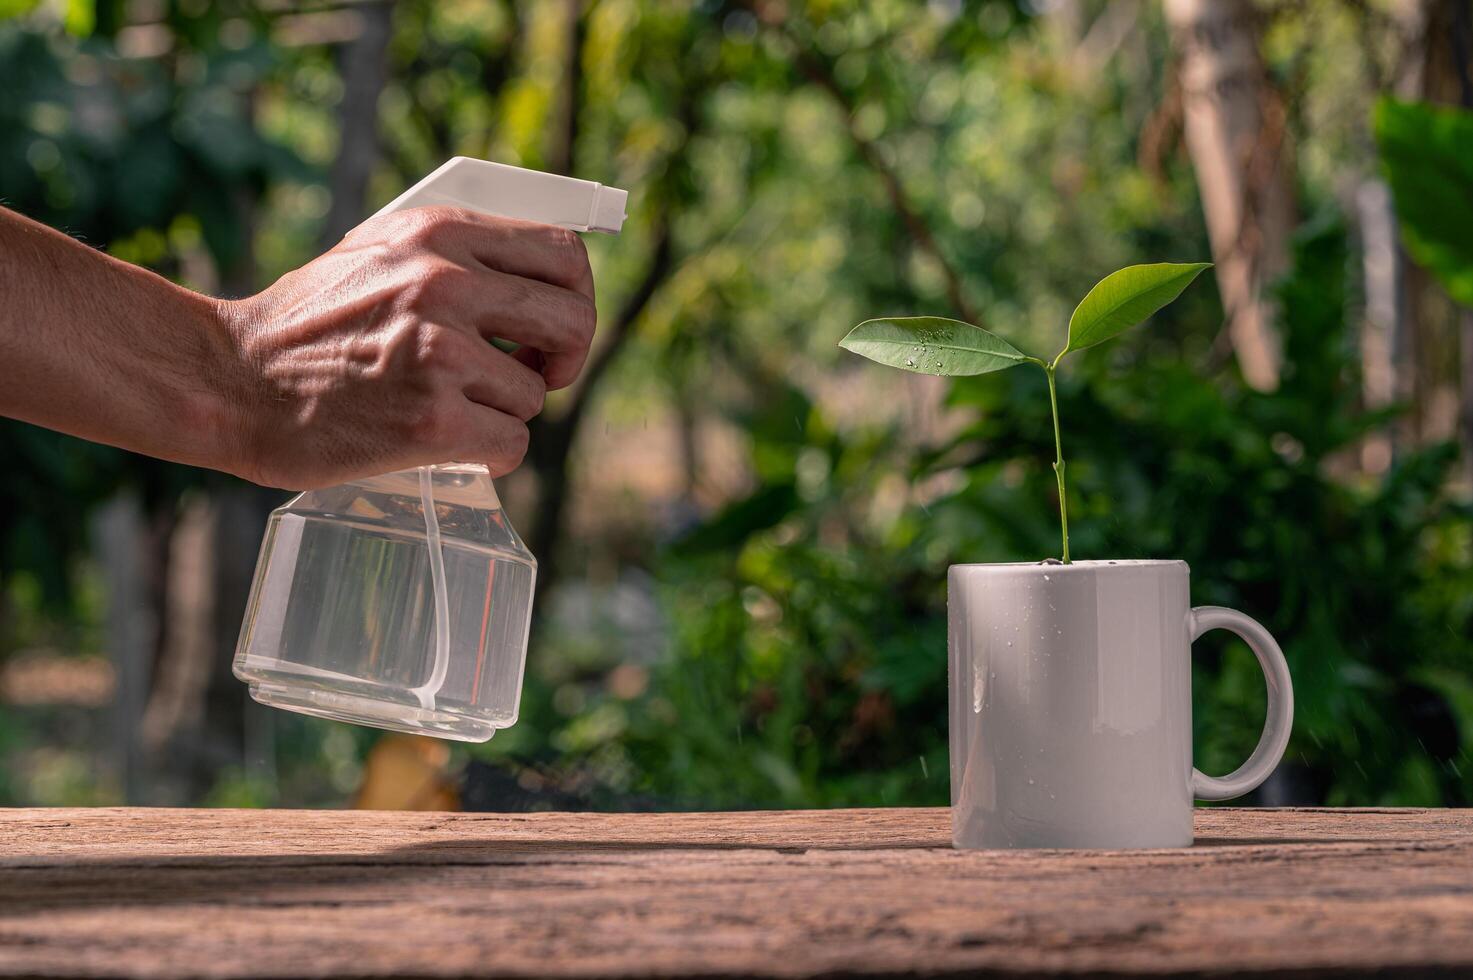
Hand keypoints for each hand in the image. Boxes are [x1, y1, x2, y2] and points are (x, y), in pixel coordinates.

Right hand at [220, 207, 595, 488]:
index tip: (551, 327)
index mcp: (437, 233)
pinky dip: (489, 455)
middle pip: (573, 319)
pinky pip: (511, 444)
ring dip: (504, 411)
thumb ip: (452, 255)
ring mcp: (440, 352)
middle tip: (536, 376)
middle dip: (566, 358)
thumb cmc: (307, 326)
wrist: (231, 381)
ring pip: (534, 394)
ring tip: (451, 408)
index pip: (561, 251)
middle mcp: (445, 283)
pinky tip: (450, 446)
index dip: (573, 296)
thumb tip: (534, 276)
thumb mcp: (377, 254)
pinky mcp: (433, 420)